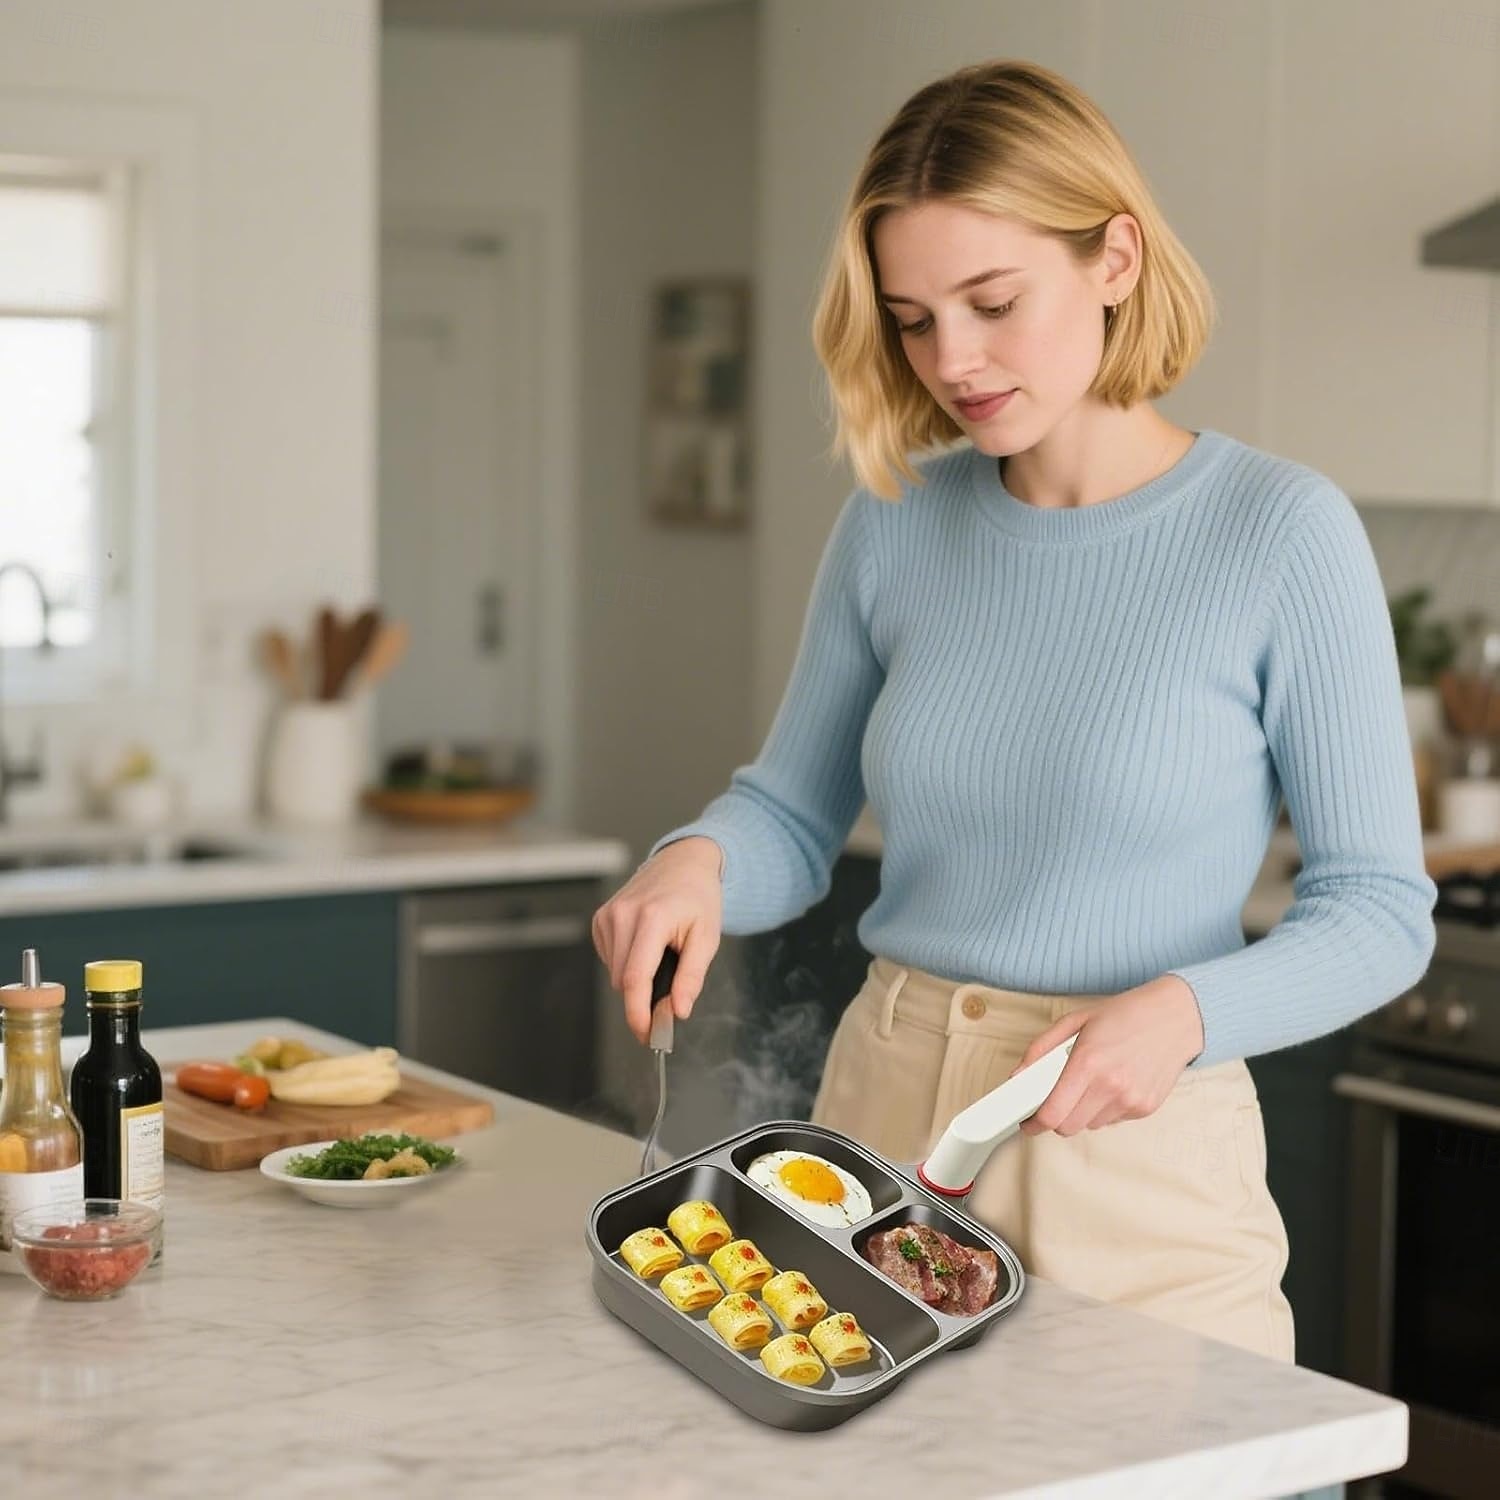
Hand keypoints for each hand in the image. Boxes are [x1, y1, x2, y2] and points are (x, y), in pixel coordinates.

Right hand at [592, 837, 723, 1043]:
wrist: (683, 863)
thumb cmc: (698, 899)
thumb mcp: (707, 938)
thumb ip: (691, 976)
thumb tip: (678, 1011)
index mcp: (652, 918)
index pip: (634, 978)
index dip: (638, 1013)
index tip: (646, 1035)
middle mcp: (623, 915)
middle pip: (622, 981)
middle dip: (644, 998)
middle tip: (670, 995)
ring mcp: (608, 915)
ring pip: (614, 973)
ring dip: (636, 978)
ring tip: (662, 956)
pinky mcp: (600, 918)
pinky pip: (609, 958)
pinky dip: (627, 963)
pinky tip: (646, 946)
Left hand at [1008, 976, 1204, 1135]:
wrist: (1176, 1017)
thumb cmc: (1123, 1014)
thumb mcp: (1075, 1020)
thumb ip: (1040, 1049)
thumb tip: (1018, 1076)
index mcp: (1087, 1062)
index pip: (1052, 1114)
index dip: (1034, 1123)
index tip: (1027, 1122)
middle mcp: (1110, 1086)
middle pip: (1068, 1127)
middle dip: (1056, 1118)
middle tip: (1054, 1100)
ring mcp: (1131, 1100)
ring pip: (1090, 1126)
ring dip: (1082, 1113)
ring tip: (1090, 1083)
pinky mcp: (1146, 1108)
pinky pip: (1113, 1120)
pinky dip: (1105, 1109)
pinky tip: (1113, 1084)